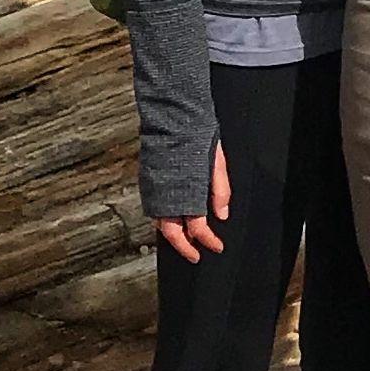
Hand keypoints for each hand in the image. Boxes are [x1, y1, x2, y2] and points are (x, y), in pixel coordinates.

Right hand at [153, 139, 231, 262]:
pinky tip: (173, 218)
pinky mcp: (146, 182)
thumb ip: (220, 192)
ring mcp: (154, 190)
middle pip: (173, 233)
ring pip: (160, 223)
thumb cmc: (198, 136)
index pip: (198, 228)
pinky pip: (154, 209)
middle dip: (185, 247)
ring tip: (185, 240)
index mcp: (187, 193)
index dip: (208, 241)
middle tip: (196, 255)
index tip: (217, 247)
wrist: (173, 115)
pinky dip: (163, 219)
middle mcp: (167, 196)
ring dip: (173, 234)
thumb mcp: (218, 164)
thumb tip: (222, 215)